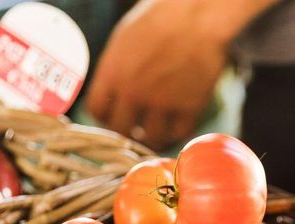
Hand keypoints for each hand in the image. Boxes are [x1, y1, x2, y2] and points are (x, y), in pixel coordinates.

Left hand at [88, 0, 228, 148]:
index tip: (114, 116)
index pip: (96, 110)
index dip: (104, 116)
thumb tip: (112, 92)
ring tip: (157, 130)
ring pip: (151, 138)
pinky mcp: (189, 106)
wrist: (198, 13)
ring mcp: (163, 101)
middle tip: (135, 129)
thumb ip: (115, 68)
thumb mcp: (125, 39)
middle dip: (126, 131)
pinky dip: (178, 132)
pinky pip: (180, 133)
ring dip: (152, 136)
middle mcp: (134, 91)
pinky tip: (176, 124)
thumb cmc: (161, 18)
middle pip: (120, 130)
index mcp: (113, 71)